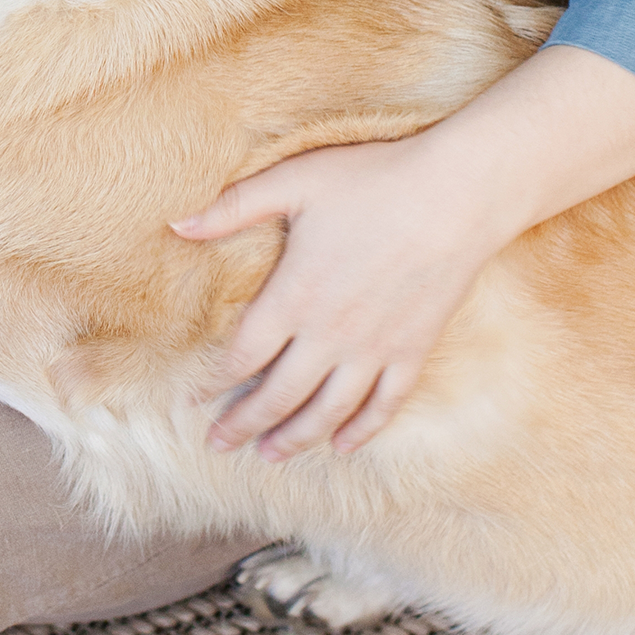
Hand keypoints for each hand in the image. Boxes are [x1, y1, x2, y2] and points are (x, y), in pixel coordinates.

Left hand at [173, 45, 634, 459]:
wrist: (459, 192)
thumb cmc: (373, 179)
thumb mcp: (294, 181)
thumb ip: (232, 207)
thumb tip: (175, 224)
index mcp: (293, 295)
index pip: (242, 356)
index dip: (214, 384)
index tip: (195, 402)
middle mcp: (329, 334)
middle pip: (277, 394)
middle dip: (243, 424)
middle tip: (218, 446)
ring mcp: (374, 348)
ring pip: (327, 410)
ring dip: (295, 437)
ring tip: (270, 456)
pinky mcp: (413, 349)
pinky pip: (384, 403)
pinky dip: (362, 430)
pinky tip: (343, 446)